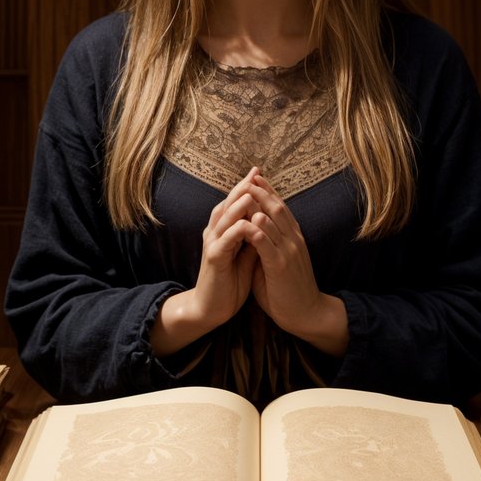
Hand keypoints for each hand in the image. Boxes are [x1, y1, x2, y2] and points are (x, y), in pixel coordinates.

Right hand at [149, 169, 260, 356]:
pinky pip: (226, 239)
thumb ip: (254, 237)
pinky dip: (238, 229)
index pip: (234, 203)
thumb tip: (268, 220)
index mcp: (223, 231)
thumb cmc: (230, 282)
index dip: (247, 188)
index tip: (261, 173)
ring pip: (225, 217)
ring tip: (252, 189)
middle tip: (256, 171)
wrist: (212, 309)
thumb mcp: (246, 255)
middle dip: (243, 187)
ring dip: (239, 203)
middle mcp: (215, 233)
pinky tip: (249, 222)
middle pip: (228, 203)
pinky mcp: (214, 258)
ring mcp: (213, 244)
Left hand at [245, 171, 348, 357]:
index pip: (281, 208)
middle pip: (278, 208)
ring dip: (259, 205)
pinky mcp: (282, 266)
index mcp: (293, 238)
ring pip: (275, 221)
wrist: (306, 314)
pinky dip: (259, 231)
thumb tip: (249, 232)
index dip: (269, 192)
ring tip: (247, 190)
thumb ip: (264, 247)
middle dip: (263, 191)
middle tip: (250, 176)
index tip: (255, 179)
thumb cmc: (287, 290)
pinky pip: (269, 245)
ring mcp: (289, 252)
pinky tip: (250, 221)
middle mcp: (294, 240)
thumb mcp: (275, 263)